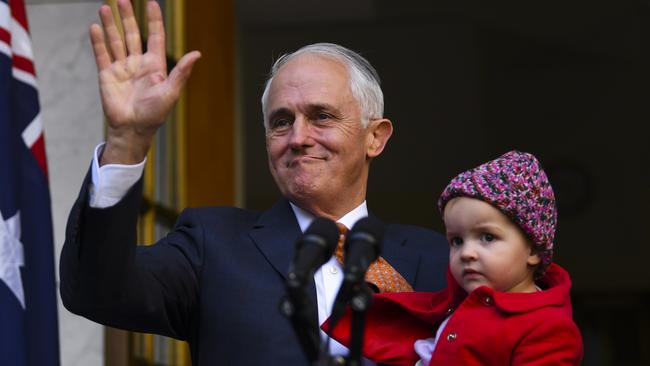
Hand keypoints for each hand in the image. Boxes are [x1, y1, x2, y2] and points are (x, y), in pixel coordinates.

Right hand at [90, 0, 200, 164]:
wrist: (133, 129)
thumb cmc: (155, 114)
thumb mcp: (171, 92)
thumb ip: (181, 72)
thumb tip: (196, 54)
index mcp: (154, 65)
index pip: (154, 36)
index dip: (153, 20)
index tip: (151, 2)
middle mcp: (137, 63)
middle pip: (131, 33)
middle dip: (127, 16)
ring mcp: (121, 68)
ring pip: (115, 41)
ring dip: (110, 24)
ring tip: (104, 7)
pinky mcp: (107, 75)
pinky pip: (102, 54)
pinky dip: (98, 41)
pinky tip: (95, 27)